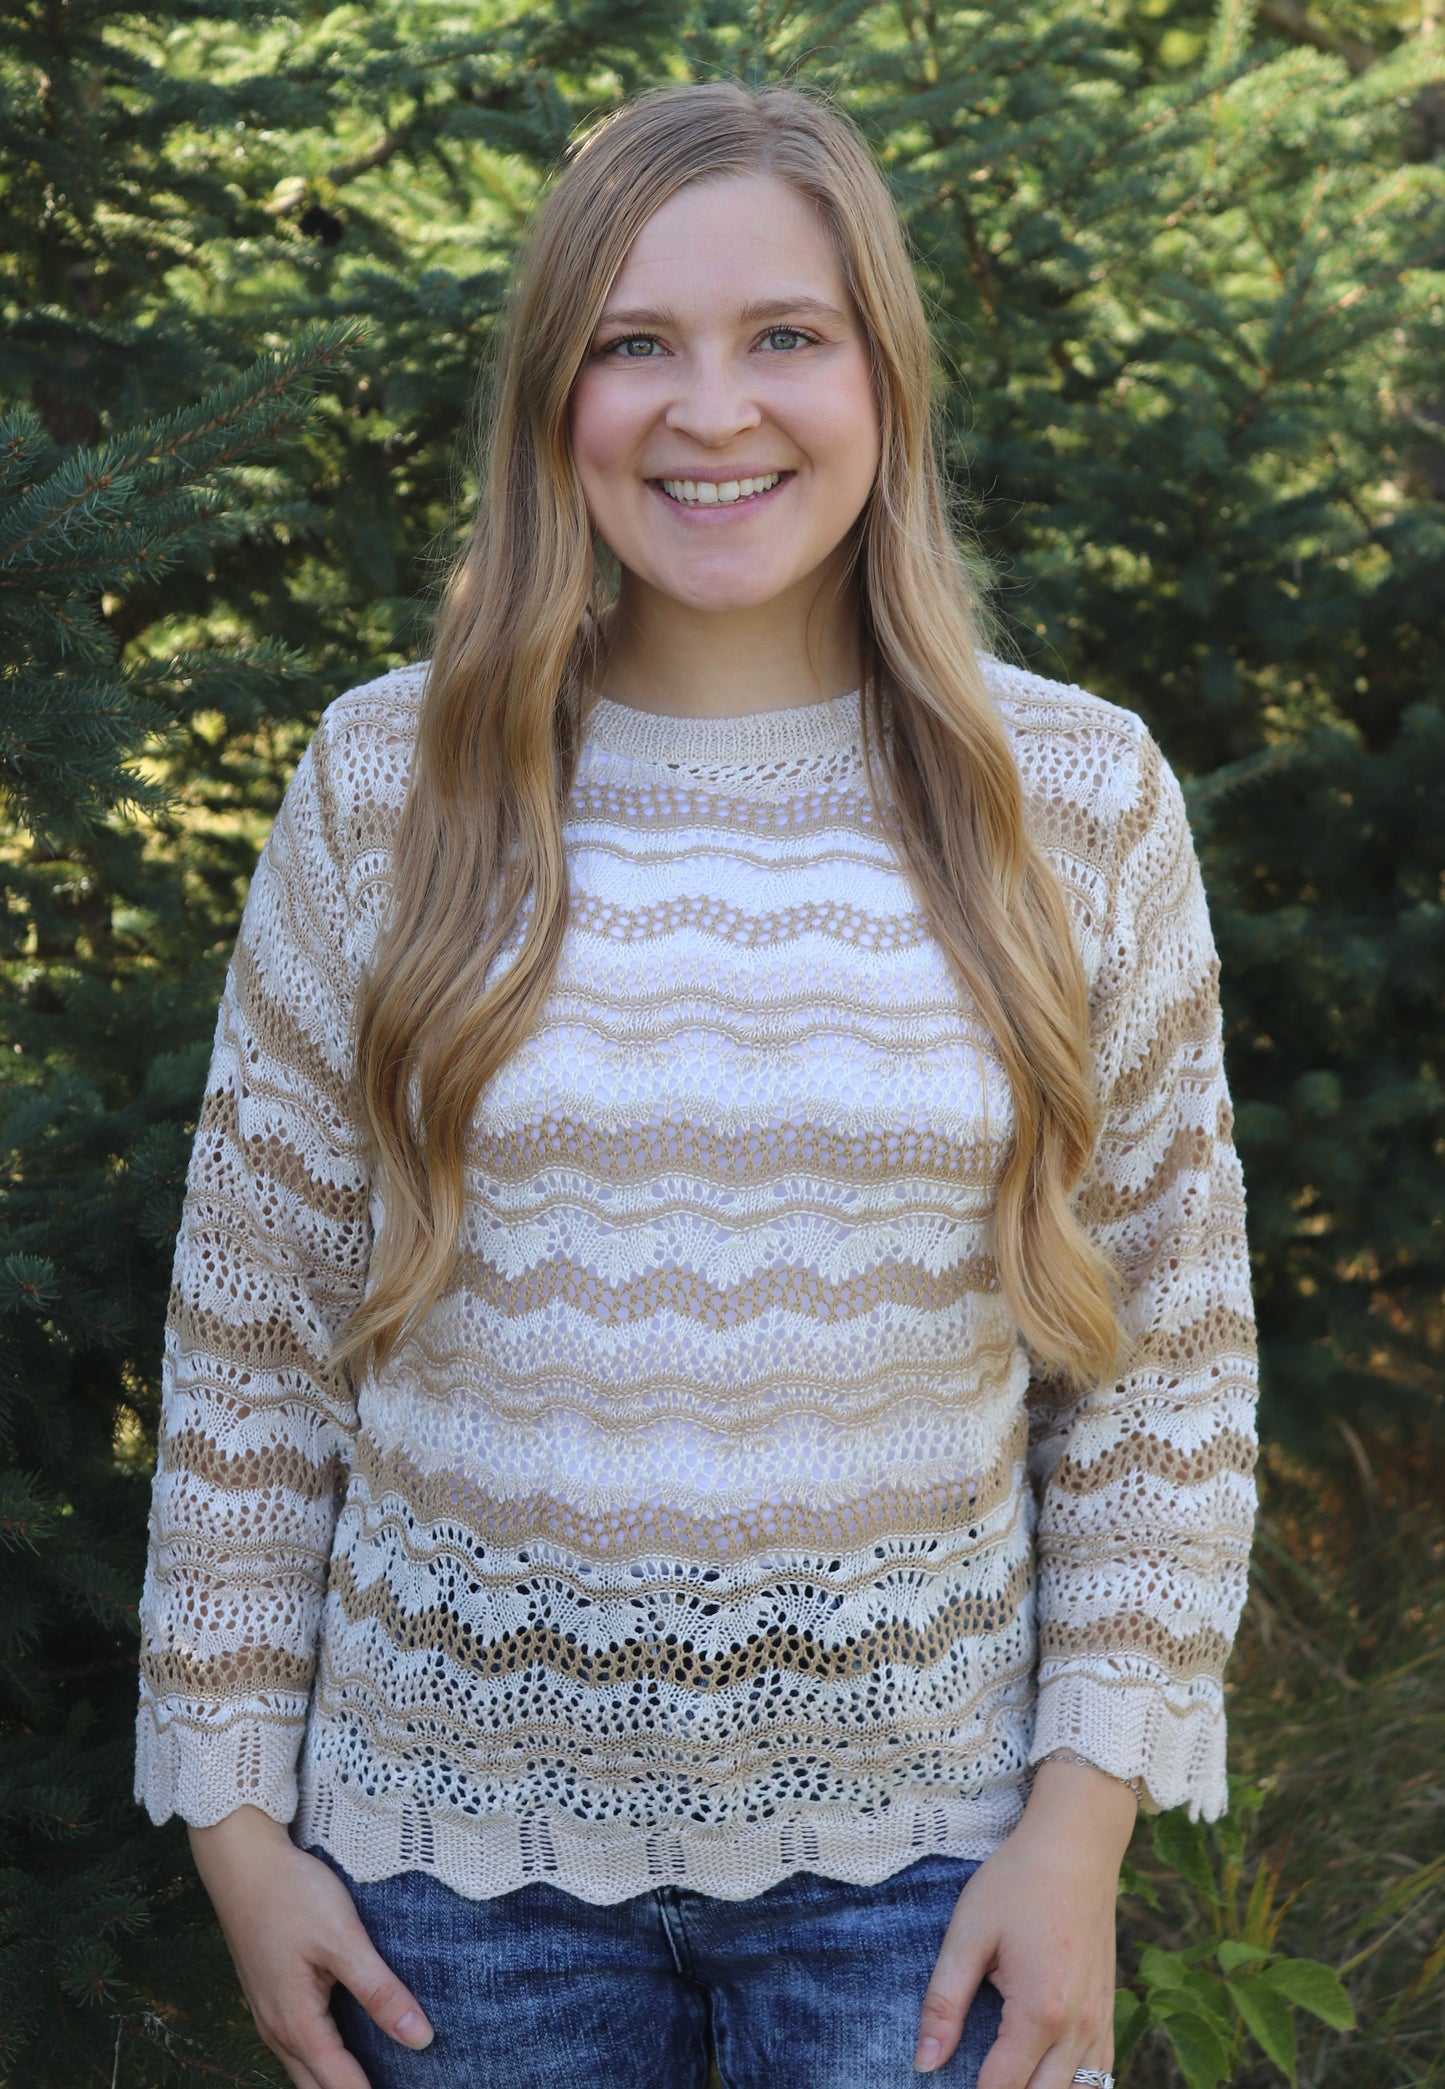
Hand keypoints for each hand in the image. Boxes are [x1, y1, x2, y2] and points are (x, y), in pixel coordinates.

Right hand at [188, 1805, 434, 2088]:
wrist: (242, 1862)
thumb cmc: (292, 1895)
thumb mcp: (344, 1939)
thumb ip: (380, 1991)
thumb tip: (420, 2039)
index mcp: (297, 2023)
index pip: (342, 2084)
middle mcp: (277, 2030)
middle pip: (317, 2087)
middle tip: (392, 2085)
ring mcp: (268, 2015)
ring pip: (304, 2070)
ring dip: (334, 2081)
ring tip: (373, 2076)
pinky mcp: (269, 1997)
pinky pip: (296, 2047)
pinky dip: (321, 2061)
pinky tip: (344, 2049)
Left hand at [913, 1759, 1136, 2085]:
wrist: (1076, 1844)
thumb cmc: (1017, 1882)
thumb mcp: (968, 1934)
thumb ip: (944, 2003)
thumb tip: (924, 2062)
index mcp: (1038, 2012)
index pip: (1001, 2088)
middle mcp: (1078, 2027)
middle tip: (976, 2082)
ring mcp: (1100, 2021)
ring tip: (1008, 2076)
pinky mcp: (1108, 2008)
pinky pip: (1101, 2071)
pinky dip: (1074, 2084)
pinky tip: (1047, 2075)